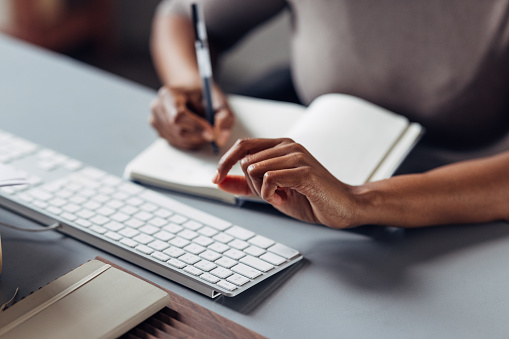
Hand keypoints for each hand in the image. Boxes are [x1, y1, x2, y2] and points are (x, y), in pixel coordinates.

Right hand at [150, 85, 233, 149]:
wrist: (189, 91)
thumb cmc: (203, 94)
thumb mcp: (219, 100)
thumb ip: (224, 116)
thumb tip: (220, 139)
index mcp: (169, 94)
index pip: (179, 116)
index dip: (196, 127)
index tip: (212, 134)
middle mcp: (158, 107)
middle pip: (178, 131)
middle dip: (199, 136)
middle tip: (214, 133)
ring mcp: (155, 120)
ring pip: (179, 140)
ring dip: (197, 140)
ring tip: (205, 129)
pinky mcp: (159, 131)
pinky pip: (177, 144)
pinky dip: (191, 142)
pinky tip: (196, 132)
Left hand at [212, 138, 362, 228]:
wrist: (344, 207)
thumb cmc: (311, 198)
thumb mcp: (271, 192)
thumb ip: (246, 185)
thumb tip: (219, 181)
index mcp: (281, 145)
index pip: (243, 145)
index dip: (225, 162)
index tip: (217, 179)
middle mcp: (288, 145)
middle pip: (246, 161)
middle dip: (251, 185)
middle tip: (272, 195)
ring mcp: (296, 156)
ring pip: (254, 170)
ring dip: (262, 191)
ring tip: (282, 196)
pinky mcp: (303, 171)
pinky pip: (268, 179)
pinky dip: (270, 194)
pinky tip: (285, 198)